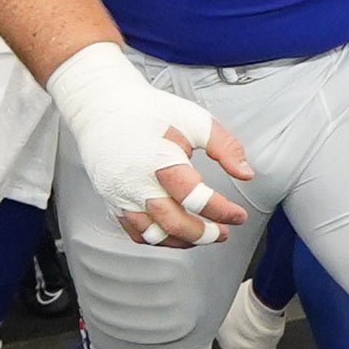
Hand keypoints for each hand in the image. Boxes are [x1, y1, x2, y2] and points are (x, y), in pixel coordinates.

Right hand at [47, 42, 254, 244]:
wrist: (103, 107)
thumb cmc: (149, 111)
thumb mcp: (195, 120)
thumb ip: (225, 146)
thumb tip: (246, 173)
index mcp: (160, 161)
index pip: (195, 198)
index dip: (221, 211)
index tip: (238, 215)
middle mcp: (137, 183)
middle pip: (173, 223)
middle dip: (204, 234)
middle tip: (223, 233)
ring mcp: (121, 195)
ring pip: (152, 235)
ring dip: (182, 241)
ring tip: (203, 236)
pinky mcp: (111, 201)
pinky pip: (134, 232)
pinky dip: (158, 239)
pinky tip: (175, 233)